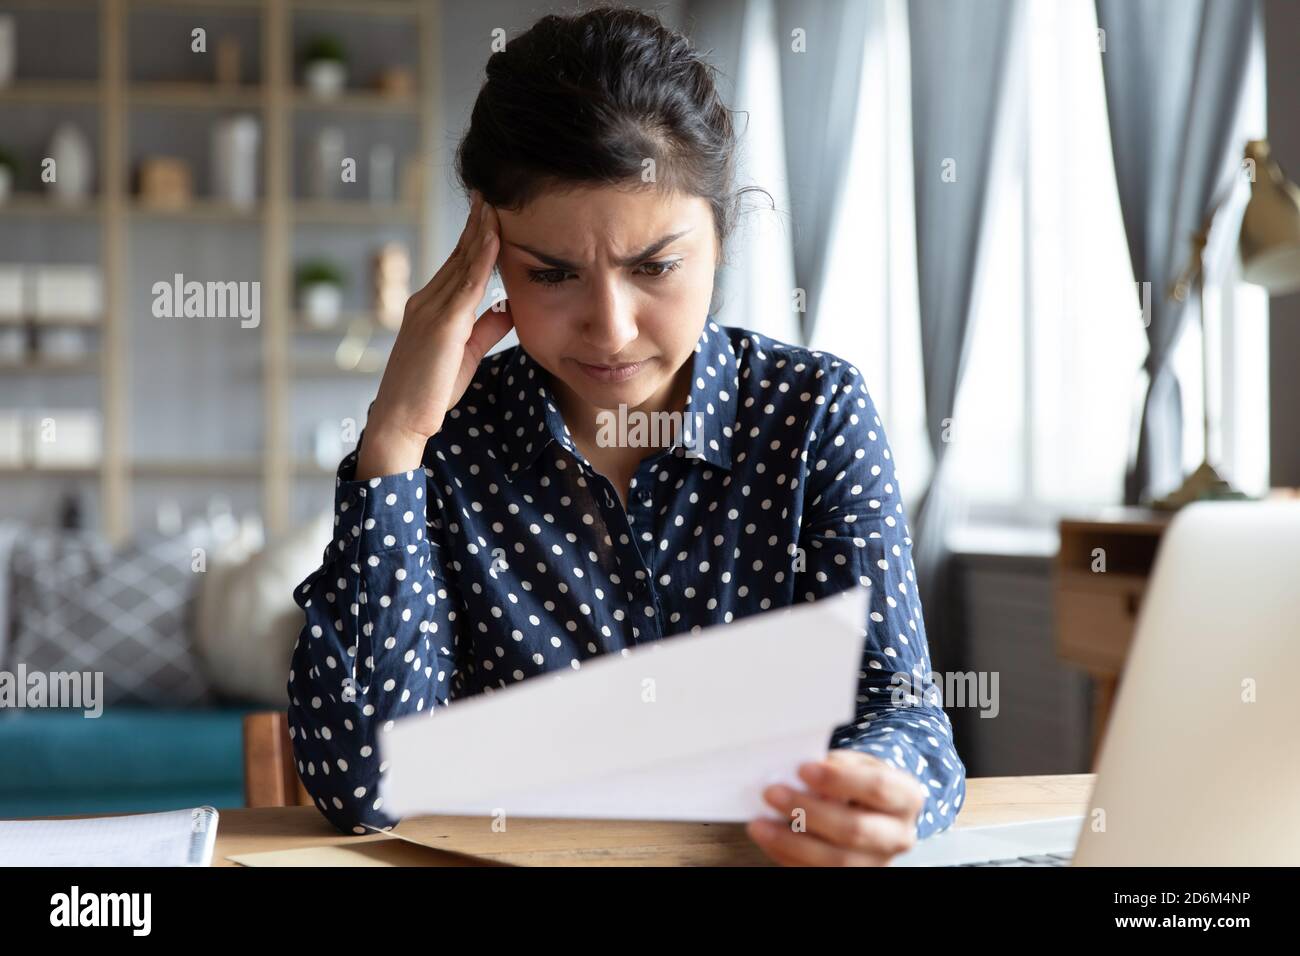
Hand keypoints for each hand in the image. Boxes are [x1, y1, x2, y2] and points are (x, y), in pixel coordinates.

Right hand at [367, 189, 512, 453]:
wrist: (402, 419)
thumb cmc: (430, 392)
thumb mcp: (465, 354)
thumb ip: (485, 329)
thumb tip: (508, 309)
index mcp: (429, 307)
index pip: (458, 264)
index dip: (474, 237)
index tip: (489, 212)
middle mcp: (426, 301)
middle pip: (458, 254)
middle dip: (476, 223)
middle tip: (491, 192)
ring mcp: (431, 309)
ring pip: (462, 262)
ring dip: (480, 230)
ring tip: (494, 202)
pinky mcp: (441, 324)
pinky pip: (466, 283)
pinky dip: (481, 256)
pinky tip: (494, 236)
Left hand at [746, 749, 927, 865]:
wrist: (873, 809)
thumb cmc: (859, 780)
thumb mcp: (857, 763)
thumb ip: (836, 767)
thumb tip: (798, 777)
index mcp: (907, 797)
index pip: (877, 788)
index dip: (838, 779)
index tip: (802, 769)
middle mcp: (899, 836)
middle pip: (854, 829)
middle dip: (808, 812)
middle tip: (772, 793)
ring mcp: (877, 863)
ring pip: (835, 861)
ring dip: (791, 842)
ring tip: (760, 825)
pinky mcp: (854, 877)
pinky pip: (817, 874)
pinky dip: (787, 857)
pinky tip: (768, 839)